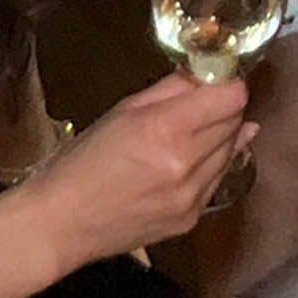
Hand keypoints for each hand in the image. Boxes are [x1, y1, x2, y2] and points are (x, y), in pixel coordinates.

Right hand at [26, 70, 250, 274]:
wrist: (62, 223)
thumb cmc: (83, 160)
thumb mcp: (124, 110)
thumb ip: (172, 89)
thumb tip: (206, 75)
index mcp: (165, 129)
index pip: (231, 98)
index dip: (228, 83)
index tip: (218, 79)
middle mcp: (186, 165)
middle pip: (235, 122)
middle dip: (224, 107)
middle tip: (201, 102)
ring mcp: (191, 197)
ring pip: (232, 152)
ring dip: (219, 137)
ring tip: (189, 133)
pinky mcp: (191, 220)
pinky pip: (217, 181)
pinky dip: (209, 166)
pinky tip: (186, 161)